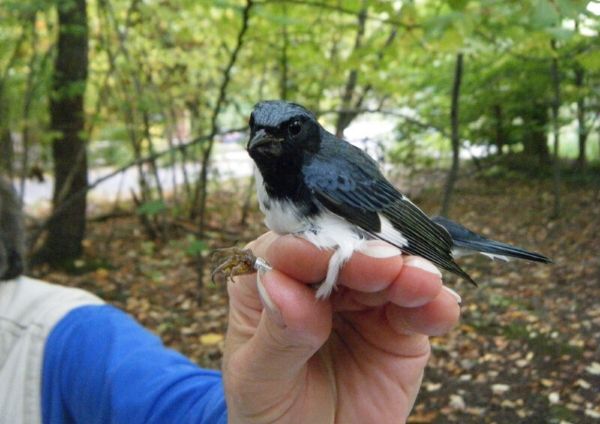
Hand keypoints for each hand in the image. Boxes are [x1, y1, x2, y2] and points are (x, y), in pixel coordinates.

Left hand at [223, 232, 460, 423]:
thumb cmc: (272, 410)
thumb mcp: (258, 380)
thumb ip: (275, 335)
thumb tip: (281, 285)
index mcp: (271, 282)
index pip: (289, 250)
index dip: (310, 249)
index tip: (326, 258)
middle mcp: (319, 282)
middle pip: (346, 251)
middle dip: (364, 254)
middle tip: (382, 263)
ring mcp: (364, 303)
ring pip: (390, 272)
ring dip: (408, 271)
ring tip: (418, 282)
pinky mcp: (400, 329)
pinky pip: (422, 311)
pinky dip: (435, 305)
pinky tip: (440, 307)